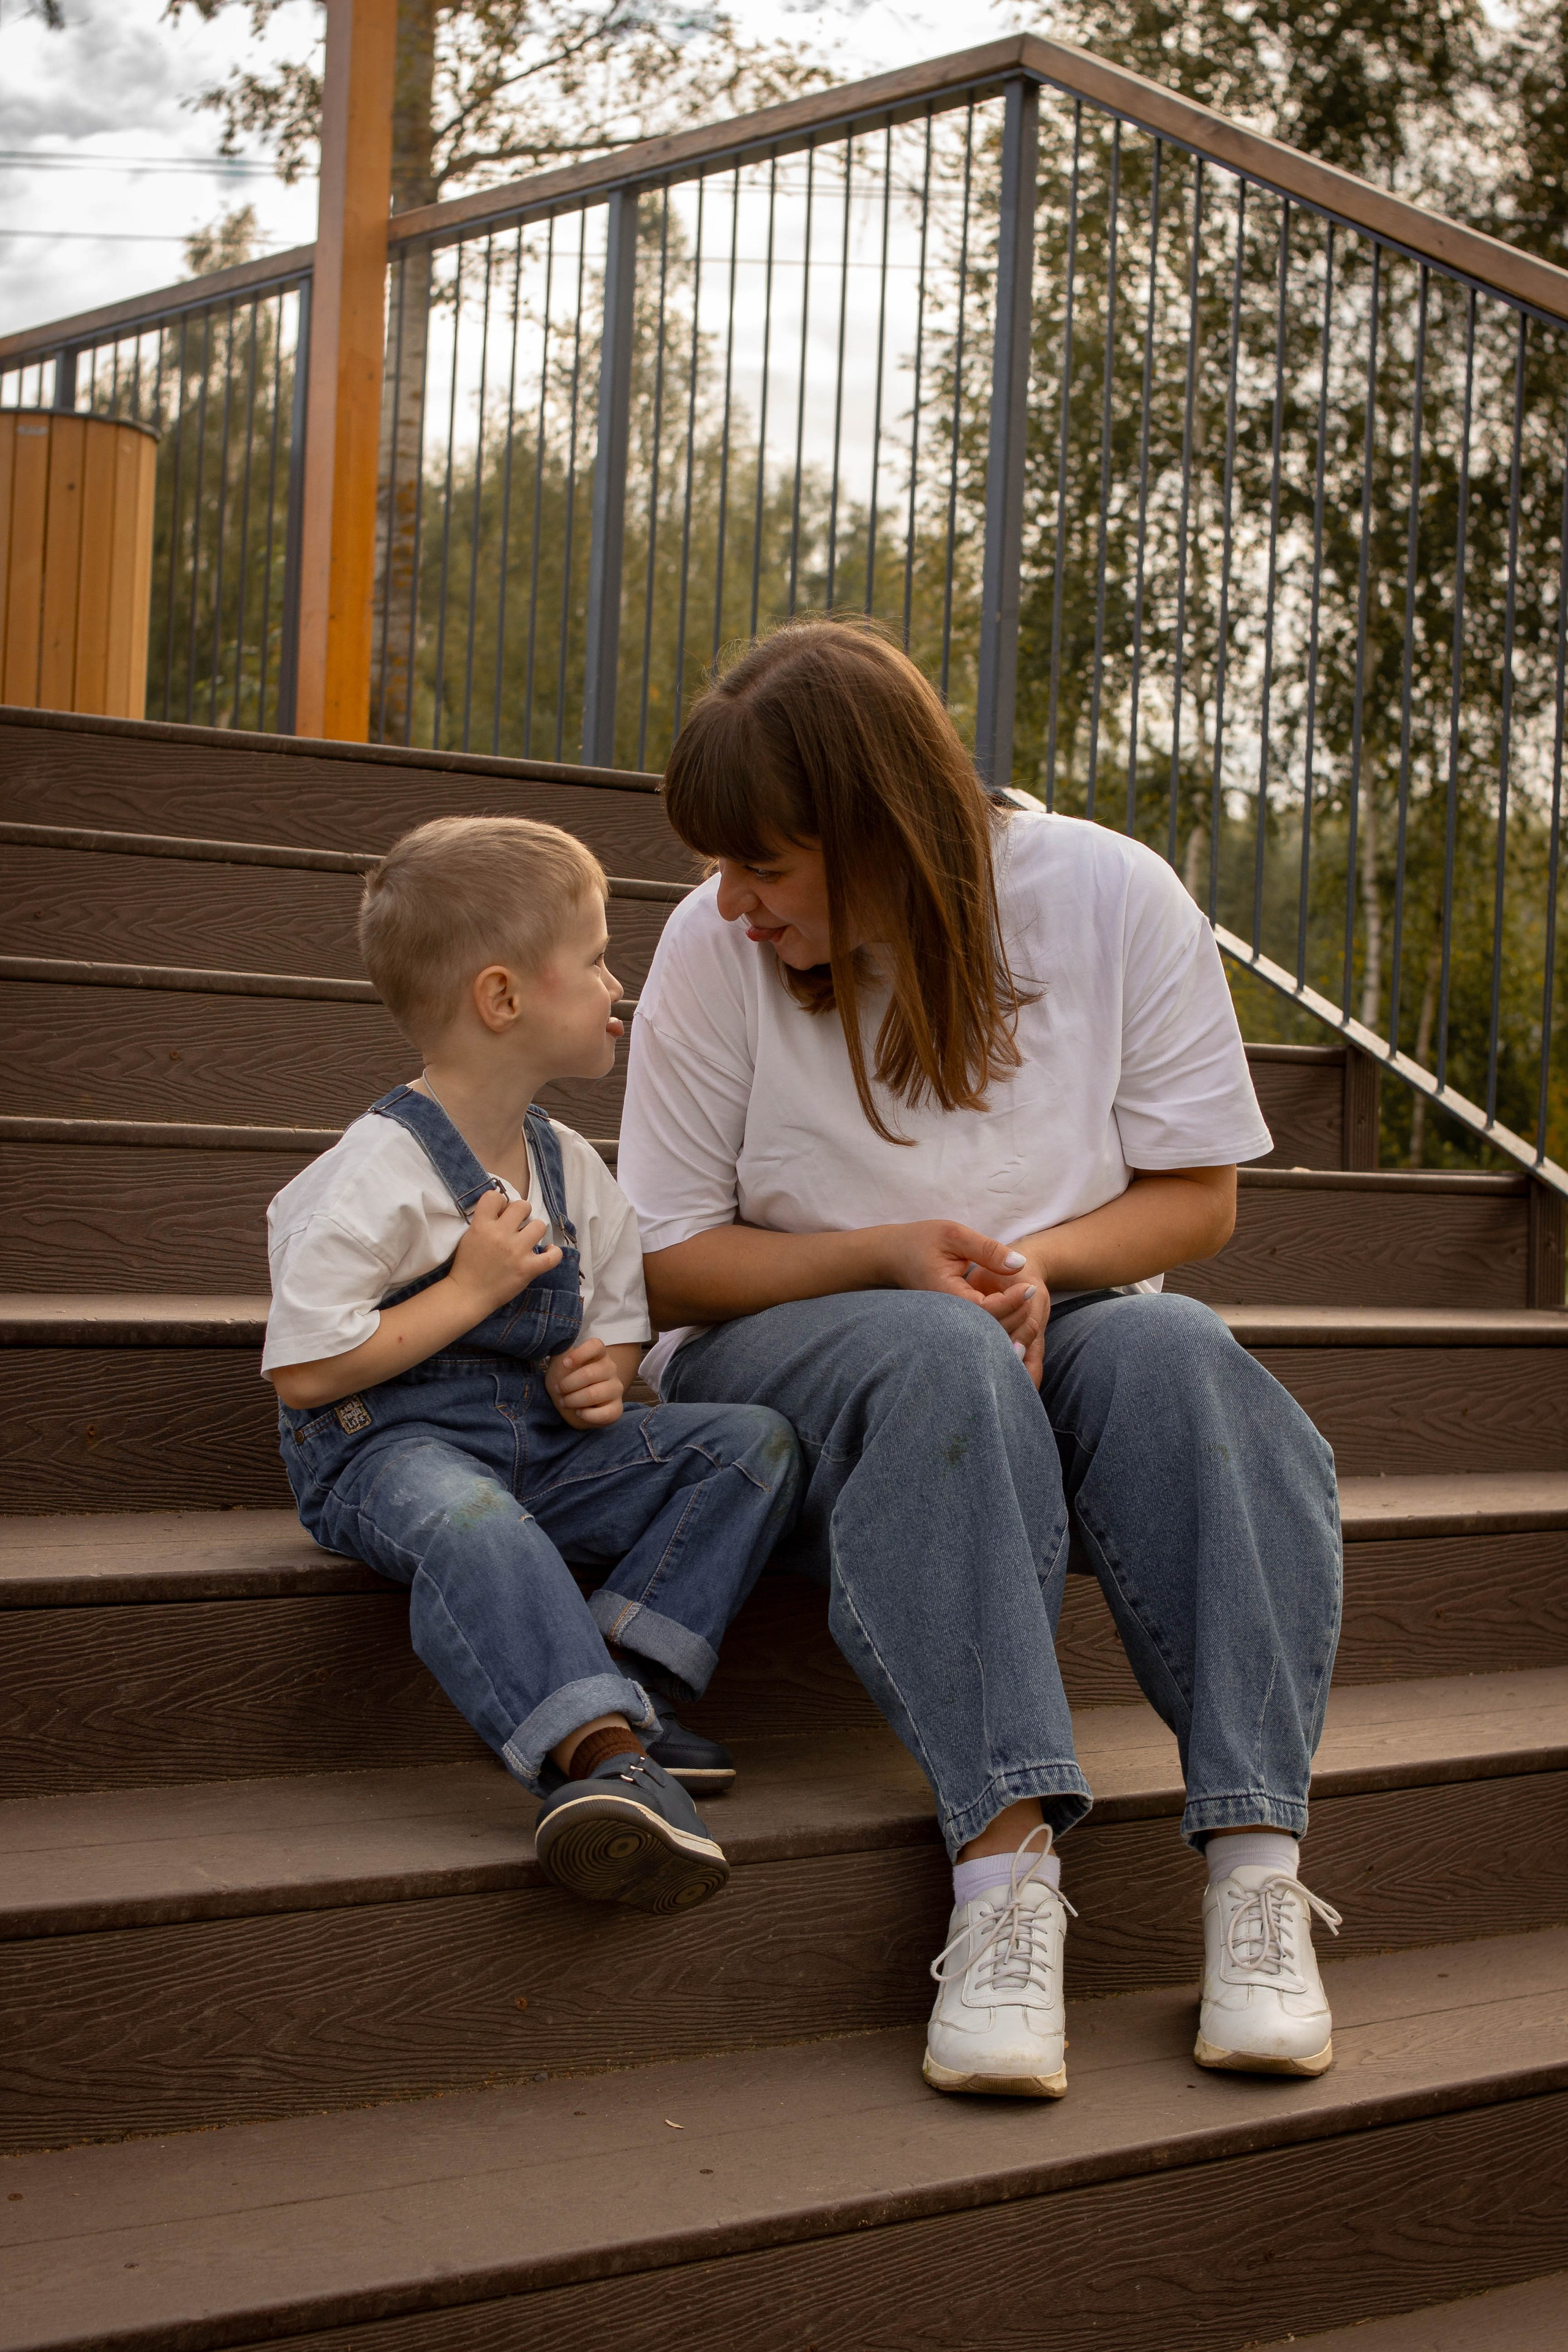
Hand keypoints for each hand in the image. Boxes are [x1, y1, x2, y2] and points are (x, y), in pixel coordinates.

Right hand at [448, 1187, 562, 1315]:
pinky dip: (554, 1253)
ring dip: (534, 1231)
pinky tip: (548, 1251)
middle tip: (516, 1226)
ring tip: (528, 1240)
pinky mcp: (528, 1268)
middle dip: (521, 1214)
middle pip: (522, 1206)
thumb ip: (485, 1221)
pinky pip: (553, 1256)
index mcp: (482, 1225)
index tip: (500, 1213)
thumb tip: (504, 1210)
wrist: (468, 1294)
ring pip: (539, 1225)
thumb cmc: (467, 1266)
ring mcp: (516, 1251)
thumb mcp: (469, 1235)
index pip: (495, 1196)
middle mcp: (501, 1235)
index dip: (500, 1202)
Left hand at [546, 1335, 625, 1428]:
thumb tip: (562, 1345)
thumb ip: (561, 1354)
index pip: (595, 1346)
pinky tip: (579, 1412)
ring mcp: (616, 1389)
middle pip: (589, 1373)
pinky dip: (587, 1415)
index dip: (579, 1354)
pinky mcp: (617, 1408)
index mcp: (599, 1354)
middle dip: (567, 1385)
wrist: (573, 1404)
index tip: (565, 1364)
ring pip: (594, 1394)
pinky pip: (604, 1414)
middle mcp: (611, 1369)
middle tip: (558, 1390)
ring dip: (573, 1400)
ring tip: (565, 1402)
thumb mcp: (559, 1366)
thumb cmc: (566, 1380)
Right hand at [875, 1219, 1046, 1379]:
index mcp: (946, 1295)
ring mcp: (950, 1322)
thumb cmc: (920, 1241)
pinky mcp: (954, 1322)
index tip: (1029, 1285)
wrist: (891, 1256)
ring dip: (1013, 1323)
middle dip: (1019, 1315)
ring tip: (1029, 1301)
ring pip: (988, 1335)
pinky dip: (1002, 1322)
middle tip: (1034, 1292)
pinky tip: (1015, 1308)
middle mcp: (948, 1316)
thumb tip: (1020, 1264)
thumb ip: (987, 1249)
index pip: (987, 1310)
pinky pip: (981, 1330)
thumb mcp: (953, 1235)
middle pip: (991, 1329)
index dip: (1012, 1302)